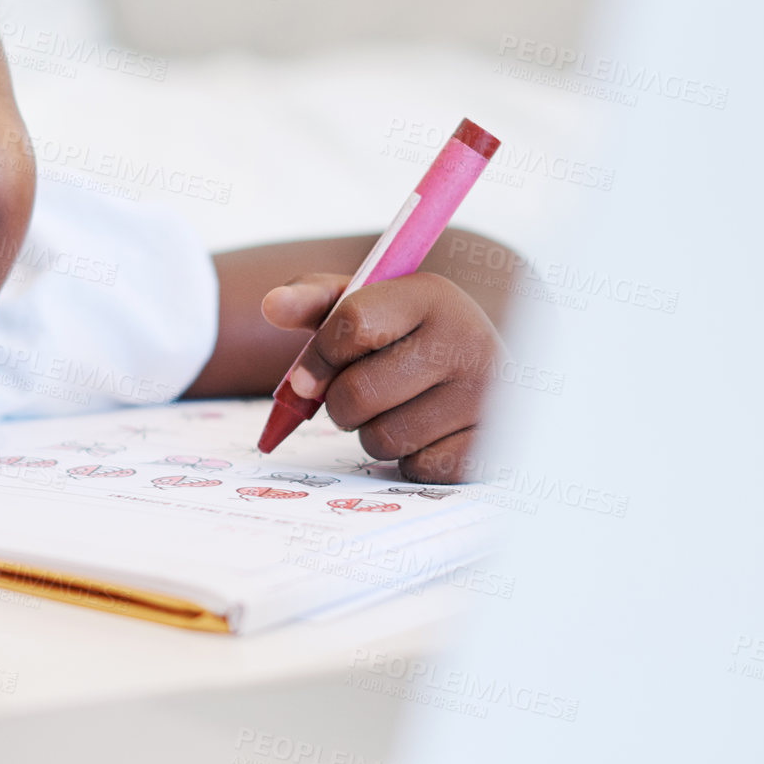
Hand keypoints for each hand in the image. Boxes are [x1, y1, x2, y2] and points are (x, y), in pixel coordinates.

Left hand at [262, 272, 499, 482]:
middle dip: (340, 403)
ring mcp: (487, 395)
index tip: (306, 378)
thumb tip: (272, 306)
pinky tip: (427, 434)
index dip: (317, 357)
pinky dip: (408, 458)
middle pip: (357, 393)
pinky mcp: (491, 444)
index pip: (353, 323)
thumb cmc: (410, 333)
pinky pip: (416, 468)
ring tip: (396, 411)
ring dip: (372, 433)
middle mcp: (468, 339)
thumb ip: (314, 300)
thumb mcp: (367, 303)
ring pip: (384, 438)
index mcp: (431, 295)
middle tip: (357, 395)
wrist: (484, 361)